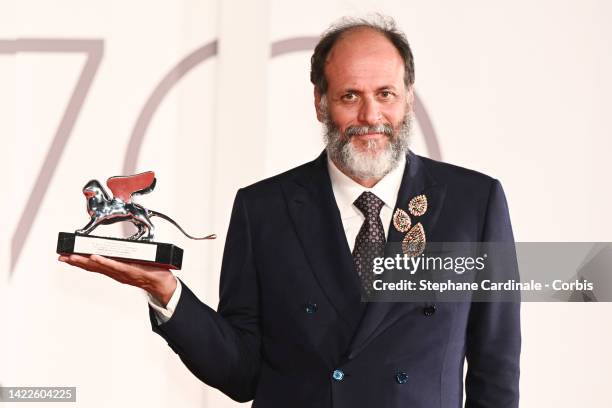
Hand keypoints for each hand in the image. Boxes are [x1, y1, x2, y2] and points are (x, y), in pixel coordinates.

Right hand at [58, 254, 176, 305]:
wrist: (163, 283)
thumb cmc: (150, 272)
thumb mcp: (132, 263)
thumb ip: (122, 258)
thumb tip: (115, 249)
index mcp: (115, 270)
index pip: (94, 265)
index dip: (79, 261)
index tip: (66, 255)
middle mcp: (116, 273)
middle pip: (92, 266)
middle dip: (76, 261)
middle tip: (62, 256)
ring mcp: (122, 272)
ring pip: (100, 266)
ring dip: (85, 261)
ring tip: (72, 257)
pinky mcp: (131, 271)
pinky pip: (116, 266)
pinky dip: (105, 262)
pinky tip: (95, 257)